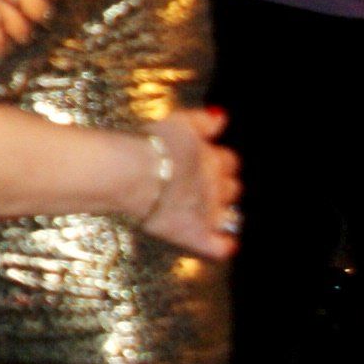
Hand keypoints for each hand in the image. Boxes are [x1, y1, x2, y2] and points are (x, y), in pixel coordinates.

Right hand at [137, 109, 240, 260]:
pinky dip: (222, 245)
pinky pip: (219, 246)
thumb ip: (203, 121)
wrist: (131, 174)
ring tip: (201, 210)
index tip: (203, 160)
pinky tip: (224, 244)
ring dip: (221, 212)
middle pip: (232, 187)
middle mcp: (217, 187)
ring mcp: (208, 213)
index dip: (217, 161)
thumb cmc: (150, 146)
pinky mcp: (195, 234)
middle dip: (220, 186)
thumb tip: (222, 117)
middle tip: (197, 185)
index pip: (229, 161)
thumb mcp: (178, 123)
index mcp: (214, 160)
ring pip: (230, 215)